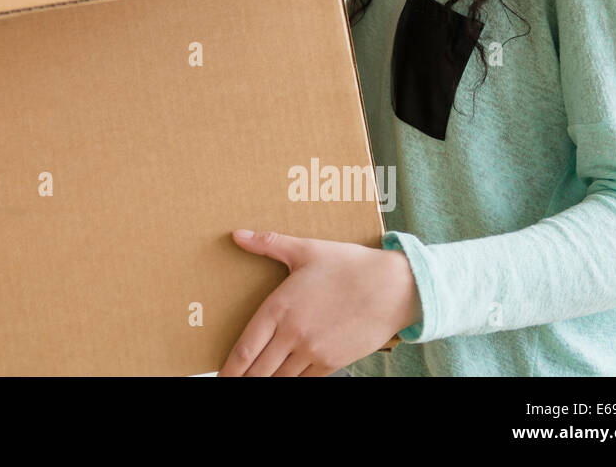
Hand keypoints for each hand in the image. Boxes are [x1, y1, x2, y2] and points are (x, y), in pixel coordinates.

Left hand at [218, 229, 420, 376]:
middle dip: (242, 379)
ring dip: (266, 381)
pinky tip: (285, 378)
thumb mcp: (306, 249)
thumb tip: (237, 235)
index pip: (245, 348)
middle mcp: (293, 334)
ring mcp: (314, 352)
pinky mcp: (334, 362)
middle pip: (258, 371)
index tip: (221, 376)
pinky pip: (305, 380)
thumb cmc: (349, 265)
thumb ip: (269, 244)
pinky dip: (291, 381)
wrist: (394, 287)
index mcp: (280, 307)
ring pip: (280, 379)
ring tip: (255, 380)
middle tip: (232, 381)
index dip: (229, 368)